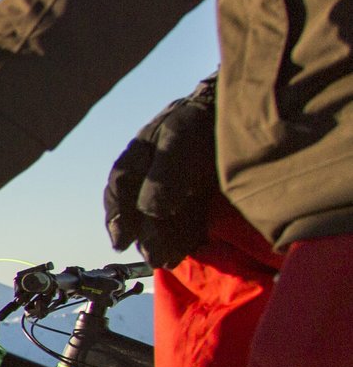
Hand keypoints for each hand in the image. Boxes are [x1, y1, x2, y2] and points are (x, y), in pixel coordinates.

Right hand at [103, 79, 214, 268]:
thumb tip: (150, 212)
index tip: (121, 241)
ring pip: (163, 216)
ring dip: (164, 240)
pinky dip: (184, 235)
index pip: (122, 186)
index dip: (118, 215)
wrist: (248, 106)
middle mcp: (155, 168)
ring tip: (168, 260)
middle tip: (155, 258)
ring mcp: (179, 181)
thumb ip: (163, 172)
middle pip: (141, 208)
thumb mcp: (179, 136)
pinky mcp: (201, 191)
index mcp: (142, 151)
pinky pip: (187, 217)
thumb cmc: (207, 117)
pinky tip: (187, 248)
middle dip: (146, 235)